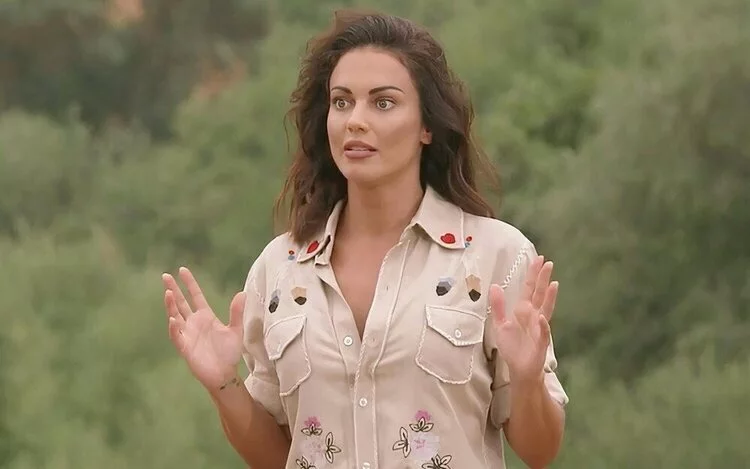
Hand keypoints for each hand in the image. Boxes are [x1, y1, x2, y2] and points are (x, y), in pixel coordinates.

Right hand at [162, 267, 245, 390]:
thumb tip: (242, 293)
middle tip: (165, 276)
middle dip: (173, 289)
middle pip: (181, 302)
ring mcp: (187, 334)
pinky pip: (176, 336)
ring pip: (176, 316)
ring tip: (168, 293)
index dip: (189, 283)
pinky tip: (172, 319)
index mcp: (206, 316)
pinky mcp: (185, 347)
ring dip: (171, 305)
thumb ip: (237, 312)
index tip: (182, 270)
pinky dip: (173, 327)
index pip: (195, 296)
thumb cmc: (229, 353)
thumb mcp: (235, 330)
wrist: (224, 374)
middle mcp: (194, 323)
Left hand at [489, 255, 557, 385]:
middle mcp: (533, 316)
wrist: (520, 369)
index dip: (533, 275)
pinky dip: (543, 324)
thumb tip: (495, 286)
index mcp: (523, 310)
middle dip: (543, 279)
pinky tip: (542, 316)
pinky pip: (543, 332)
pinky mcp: (541, 342)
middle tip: (548, 263)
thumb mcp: (500, 324)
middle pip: (539, 294)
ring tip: (553, 284)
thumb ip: (498, 306)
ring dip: (549, 298)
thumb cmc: (512, 347)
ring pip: (545, 309)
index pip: (529, 289)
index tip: (538, 259)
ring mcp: (539, 328)